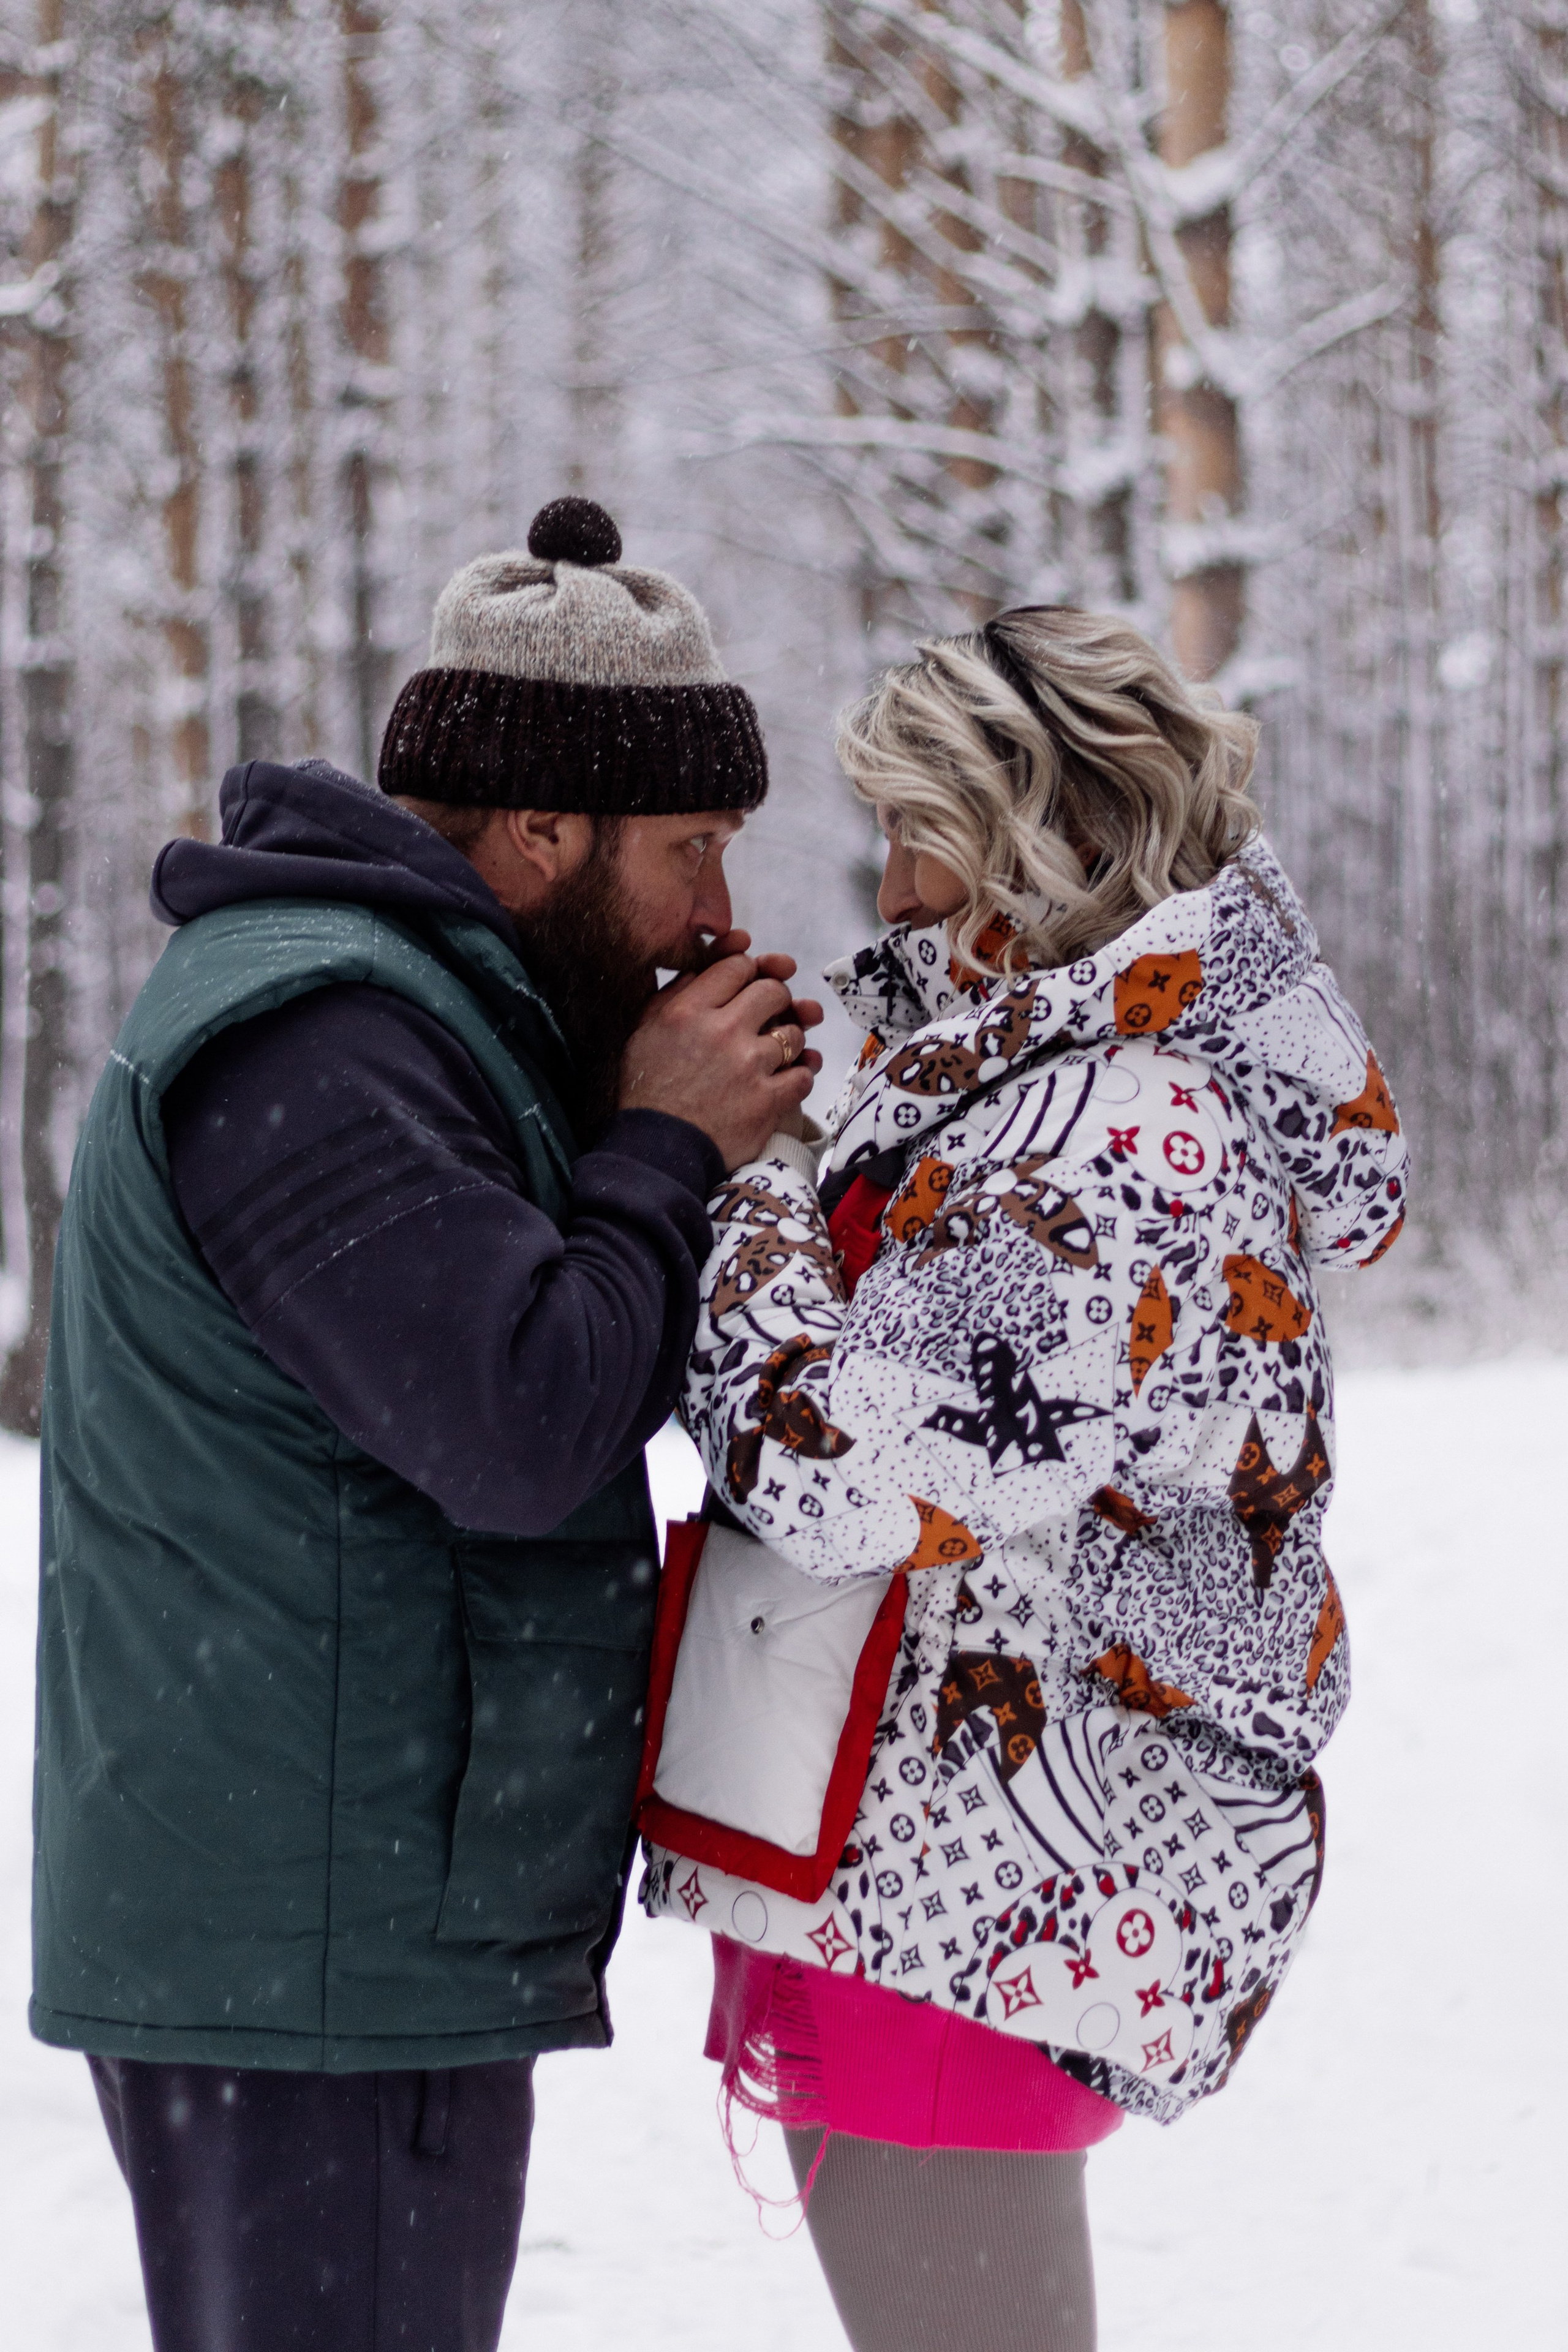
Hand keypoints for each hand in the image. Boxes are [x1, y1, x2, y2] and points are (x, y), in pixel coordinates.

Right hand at [619, 941, 823, 1171]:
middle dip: (777, 999)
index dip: (748, 973)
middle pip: (773, 992)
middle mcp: (722, 1031)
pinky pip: (803, 1075)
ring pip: (794, 1034)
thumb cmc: (646, 1092)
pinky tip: (788, 1078)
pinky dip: (801, 1075)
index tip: (748, 987)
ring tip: (777, 1052)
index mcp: (688, 1011)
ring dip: (790, 1041)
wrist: (656, 1151)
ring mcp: (749, 1066)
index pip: (737, 967)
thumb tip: (699, 973)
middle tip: (772, 1013)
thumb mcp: (642, 1033)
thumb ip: (670, 998)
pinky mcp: (767, 1100)